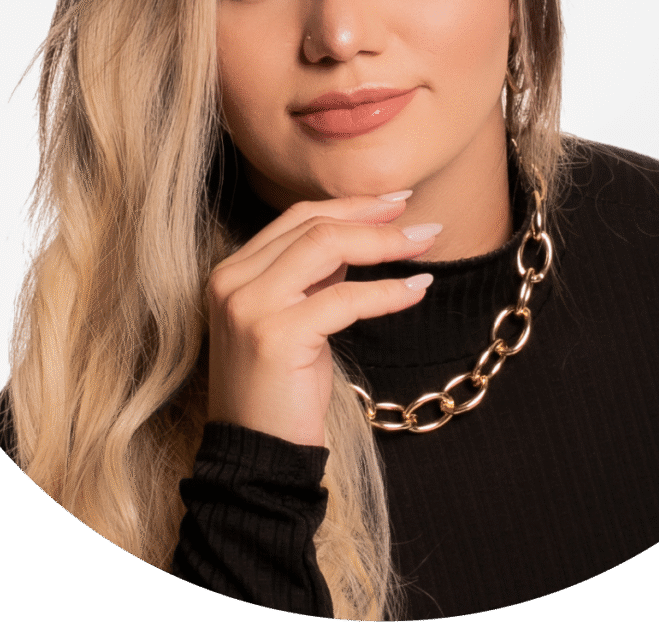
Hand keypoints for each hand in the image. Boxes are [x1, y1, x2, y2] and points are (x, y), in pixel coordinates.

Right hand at [206, 192, 439, 446]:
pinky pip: (344, 298)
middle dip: (374, 218)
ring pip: (327, 246)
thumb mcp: (293, 319)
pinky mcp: (275, 336)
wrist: (257, 458)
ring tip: (425, 244)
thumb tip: (361, 234)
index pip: (296, 218)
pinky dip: (387, 291)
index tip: (395, 201)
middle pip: (313, 225)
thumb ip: (314, 275)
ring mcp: (249, 307)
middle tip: (421, 224)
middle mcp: (232, 281)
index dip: (350, 205)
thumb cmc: (281, 391)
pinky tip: (416, 292)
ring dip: (385, 242)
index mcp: (232, 272)